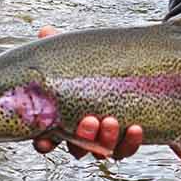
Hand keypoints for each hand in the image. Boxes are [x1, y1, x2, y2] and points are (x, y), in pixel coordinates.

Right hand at [29, 26, 143, 159]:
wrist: (127, 72)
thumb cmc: (90, 68)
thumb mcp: (76, 56)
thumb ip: (59, 46)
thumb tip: (46, 31)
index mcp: (62, 119)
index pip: (47, 138)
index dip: (44, 142)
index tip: (45, 140)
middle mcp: (81, 134)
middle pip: (77, 147)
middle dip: (82, 136)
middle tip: (89, 120)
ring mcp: (103, 139)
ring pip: (102, 150)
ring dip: (105, 139)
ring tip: (110, 120)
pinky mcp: (125, 141)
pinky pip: (126, 149)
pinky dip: (130, 142)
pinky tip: (136, 128)